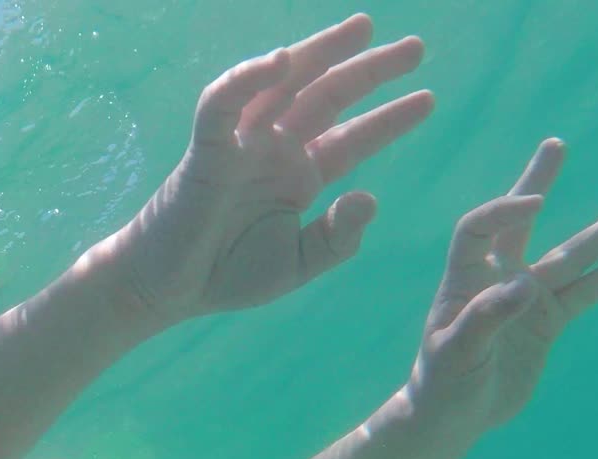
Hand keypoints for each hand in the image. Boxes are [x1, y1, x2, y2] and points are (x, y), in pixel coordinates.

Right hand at [100, 14, 432, 326]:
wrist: (169, 291)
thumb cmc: (226, 276)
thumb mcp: (298, 264)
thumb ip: (337, 238)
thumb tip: (370, 196)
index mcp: (298, 177)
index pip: (351, 137)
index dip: (389, 118)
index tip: (428, 98)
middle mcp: (275, 151)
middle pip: (328, 97)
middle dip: (369, 70)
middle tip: (415, 47)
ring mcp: (242, 145)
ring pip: (284, 84)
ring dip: (321, 53)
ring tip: (364, 28)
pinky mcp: (207, 149)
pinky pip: (224, 104)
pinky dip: (249, 78)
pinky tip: (283, 59)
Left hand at [405, 138, 597, 433]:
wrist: (452, 416)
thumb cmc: (442, 383)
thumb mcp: (456, 353)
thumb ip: (487, 319)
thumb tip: (525, 287)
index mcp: (462, 280)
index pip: (478, 229)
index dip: (502, 211)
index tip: (534, 204)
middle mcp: (495, 280)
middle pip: (519, 223)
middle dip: (537, 183)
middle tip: (556, 144)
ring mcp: (524, 300)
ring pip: (567, 256)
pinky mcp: (546, 323)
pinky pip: (582, 293)